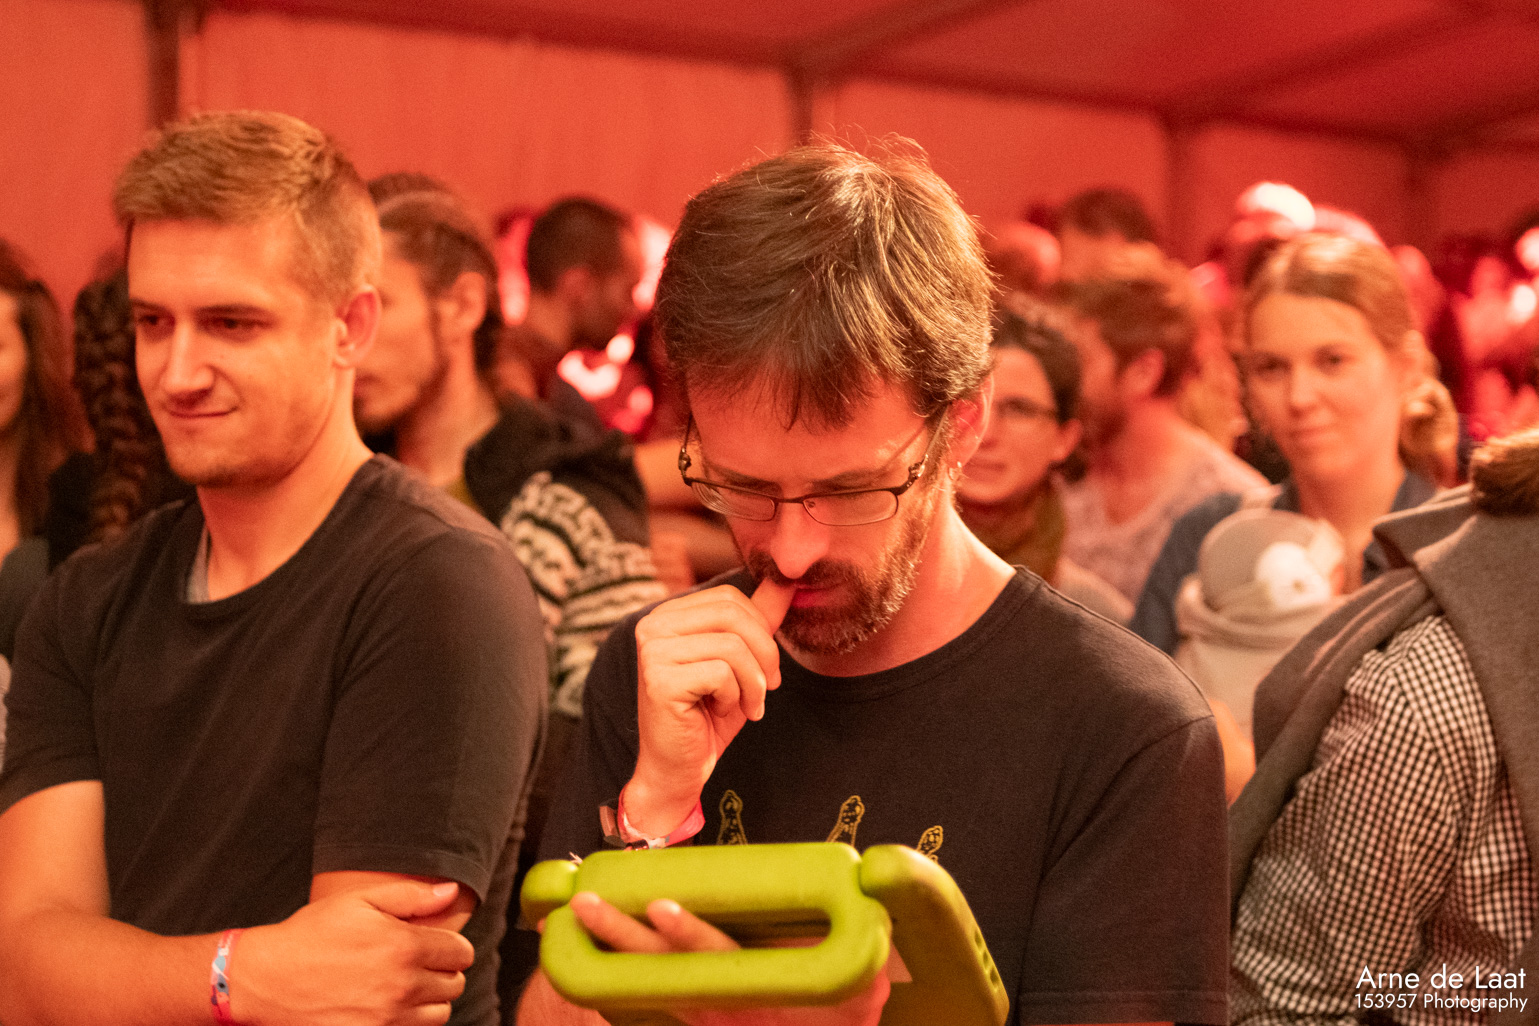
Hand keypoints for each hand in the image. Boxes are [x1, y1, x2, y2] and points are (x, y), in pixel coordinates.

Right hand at [232, 879, 474, 1025]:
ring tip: (405, 985)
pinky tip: (389, 1005)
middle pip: (455, 984)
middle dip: (443, 972)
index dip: (452, 946)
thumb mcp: (359, 900)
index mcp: (405, 946)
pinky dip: (409, 1020)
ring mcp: (387, 1018)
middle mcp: (402, 986)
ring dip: (430, 1000)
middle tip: (419, 963)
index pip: (462, 952)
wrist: (267, 978)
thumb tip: (450, 892)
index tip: (435, 944)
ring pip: (439, 1013)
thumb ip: (411, 896)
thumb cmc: (312, 933)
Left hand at [570, 892, 888, 1025]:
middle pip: (661, 964)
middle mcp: (716, 1004)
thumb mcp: (855, 1006)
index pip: (716, 960)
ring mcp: (698, 1009)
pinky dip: (618, 963)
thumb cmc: (833, 1024)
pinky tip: (593, 939)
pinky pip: (649, 986)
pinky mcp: (691, 1010)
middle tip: (586, 901)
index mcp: (752, 998)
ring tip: (577, 908)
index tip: (664, 906)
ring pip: (646, 973)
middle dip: (621, 931)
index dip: (689, 933)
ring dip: (611, 941)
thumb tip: (878, 951)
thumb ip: (859, 983)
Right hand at [625, 578, 795, 834]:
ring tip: (746, 704)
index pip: (730, 598)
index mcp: (669, 615)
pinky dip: (735, 697)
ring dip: (752, 682)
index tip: (766, 668)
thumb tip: (785, 580)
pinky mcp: (658, 679)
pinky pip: (721, 673)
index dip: (761, 630)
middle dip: (764, 654)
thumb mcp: (742, 662)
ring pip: (732, 646)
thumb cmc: (709, 716)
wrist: (679, 768)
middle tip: (768, 687)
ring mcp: (652, 651)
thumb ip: (758, 620)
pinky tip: (722, 712)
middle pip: (733, 615)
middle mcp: (653, 626)